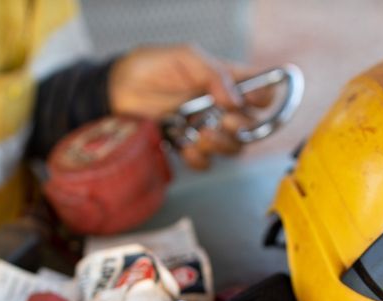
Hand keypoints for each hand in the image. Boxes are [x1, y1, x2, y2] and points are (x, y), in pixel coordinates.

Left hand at [108, 44, 272, 169]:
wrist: (118, 90)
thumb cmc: (151, 67)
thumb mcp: (186, 57)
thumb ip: (214, 73)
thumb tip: (235, 98)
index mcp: (226, 81)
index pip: (262, 94)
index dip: (263, 100)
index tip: (251, 102)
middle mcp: (221, 107)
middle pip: (252, 127)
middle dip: (240, 126)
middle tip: (222, 119)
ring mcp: (206, 129)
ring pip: (233, 148)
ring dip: (220, 144)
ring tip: (201, 132)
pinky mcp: (188, 147)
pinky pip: (205, 162)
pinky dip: (197, 157)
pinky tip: (183, 143)